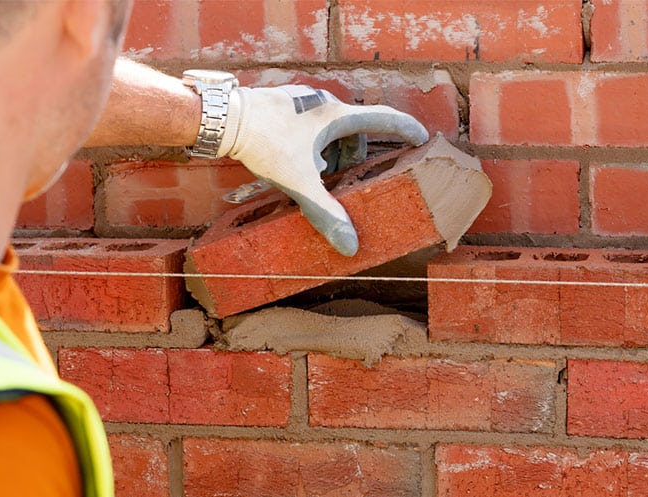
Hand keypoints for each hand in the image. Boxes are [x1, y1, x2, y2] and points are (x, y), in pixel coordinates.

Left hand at [217, 85, 428, 255]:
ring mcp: (302, 100)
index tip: (422, 137)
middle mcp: (323, 102)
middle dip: (356, 156)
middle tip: (350, 178)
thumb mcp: (299, 183)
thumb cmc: (264, 144)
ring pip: (331, 128)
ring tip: (320, 173)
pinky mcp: (285, 104)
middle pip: (355, 129)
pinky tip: (298, 161)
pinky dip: (314, 144)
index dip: (405, 130)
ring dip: (333, 151)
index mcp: (335, 115)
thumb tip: (351, 246)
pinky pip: (311, 124)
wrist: (224, 119)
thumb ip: (326, 214)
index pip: (382, 119)